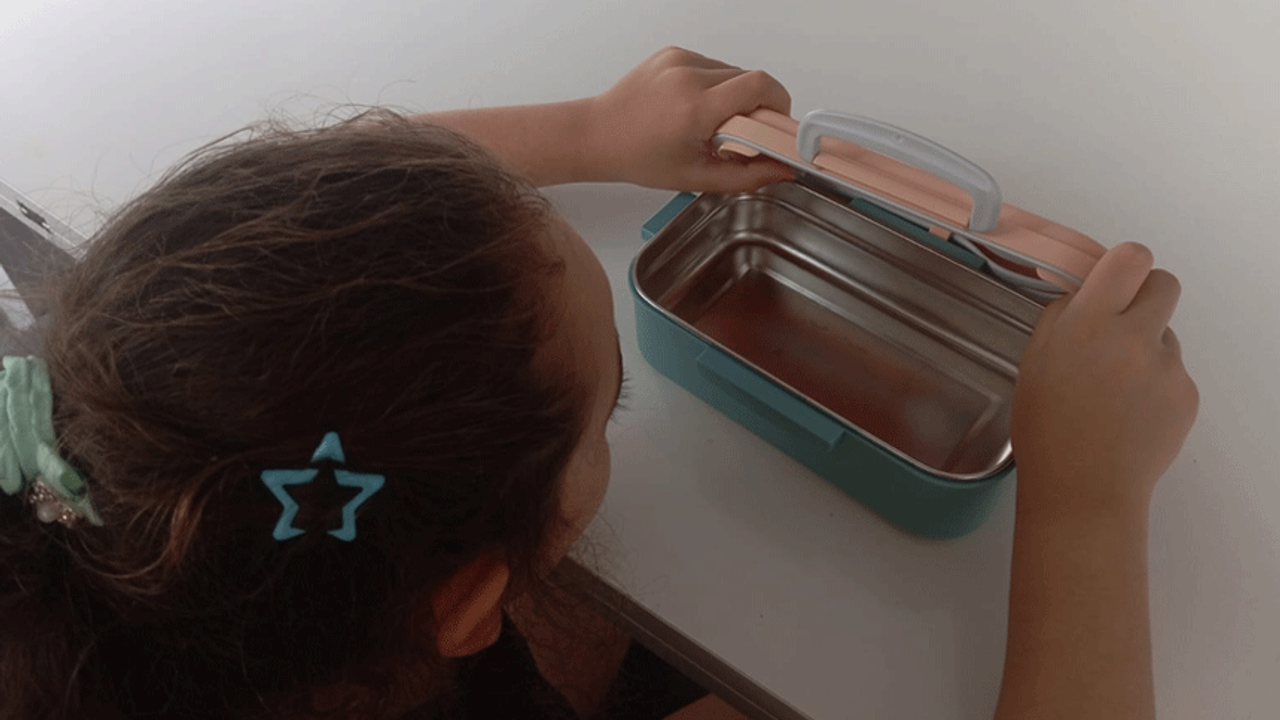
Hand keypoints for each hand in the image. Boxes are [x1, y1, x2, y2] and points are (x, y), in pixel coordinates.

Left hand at [586, 47, 795, 191]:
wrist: (598, 135)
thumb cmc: (639, 158)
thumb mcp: (696, 177)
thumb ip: (747, 176)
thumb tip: (783, 170)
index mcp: (696, 108)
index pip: (760, 86)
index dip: (778, 103)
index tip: (777, 124)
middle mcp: (688, 76)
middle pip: (750, 78)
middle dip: (756, 105)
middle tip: (742, 132)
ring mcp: (679, 60)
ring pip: (732, 70)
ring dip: (733, 95)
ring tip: (712, 121)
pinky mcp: (672, 52)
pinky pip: (711, 64)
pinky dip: (713, 85)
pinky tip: (693, 106)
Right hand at [1011, 242, 1198, 519]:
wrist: (1084, 488)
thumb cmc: (1047, 430)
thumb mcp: (1033, 364)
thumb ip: (1059, 321)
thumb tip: (1081, 299)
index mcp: (1089, 324)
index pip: (1130, 258)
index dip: (1124, 266)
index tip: (1112, 282)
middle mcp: (1134, 338)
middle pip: (1164, 284)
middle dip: (1145, 295)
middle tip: (1121, 326)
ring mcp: (1168, 367)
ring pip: (1166, 335)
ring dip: (1145, 349)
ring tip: (1114, 392)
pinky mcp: (1187, 395)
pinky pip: (1174, 373)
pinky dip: (1154, 387)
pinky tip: (1129, 415)